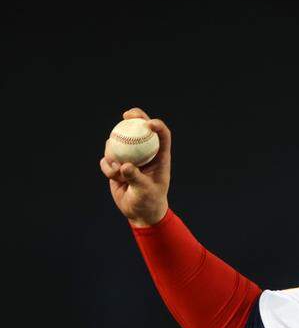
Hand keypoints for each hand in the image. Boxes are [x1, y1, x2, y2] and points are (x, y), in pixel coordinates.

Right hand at [100, 108, 171, 226]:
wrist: (138, 212)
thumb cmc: (149, 202)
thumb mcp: (145, 191)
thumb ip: (136, 178)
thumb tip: (124, 165)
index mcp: (159, 157)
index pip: (162, 136)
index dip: (157, 126)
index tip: (149, 123)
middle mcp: (145, 154)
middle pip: (140, 130)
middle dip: (134, 117)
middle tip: (126, 115)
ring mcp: (130, 158)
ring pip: (119, 143)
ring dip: (114, 151)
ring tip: (117, 170)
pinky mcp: (116, 165)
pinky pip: (107, 159)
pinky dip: (107, 166)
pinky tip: (112, 175)